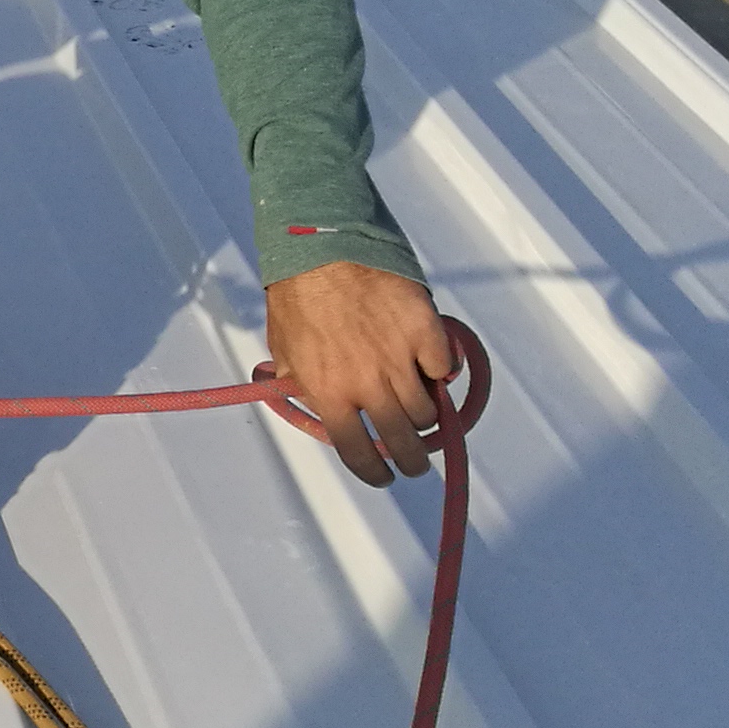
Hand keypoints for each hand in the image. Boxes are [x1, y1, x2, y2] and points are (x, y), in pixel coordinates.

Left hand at [263, 261, 457, 486]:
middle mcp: (368, 384)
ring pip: (427, 410)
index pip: (356, 450)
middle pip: (403, 440)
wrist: (325, 250)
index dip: (373, 471)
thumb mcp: (285, 347)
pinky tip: (429, 366)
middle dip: (412, 459)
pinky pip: (443, 369)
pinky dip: (439, 372)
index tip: (383, 477)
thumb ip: (302, 380)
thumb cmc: (297, 297)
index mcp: (328, 392)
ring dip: (424, 416)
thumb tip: (314, 403)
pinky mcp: (426, 334)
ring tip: (418, 410)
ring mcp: (400, 359)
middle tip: (416, 461)